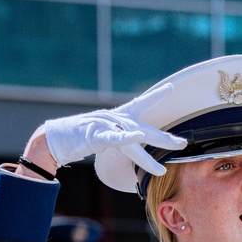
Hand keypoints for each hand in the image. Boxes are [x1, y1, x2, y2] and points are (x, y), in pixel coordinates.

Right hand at [43, 83, 186, 175]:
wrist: (58, 138)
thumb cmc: (83, 136)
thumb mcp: (108, 134)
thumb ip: (124, 137)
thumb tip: (135, 138)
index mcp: (121, 117)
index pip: (142, 103)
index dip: (156, 95)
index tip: (170, 87)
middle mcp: (118, 120)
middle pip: (147, 130)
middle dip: (166, 139)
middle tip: (183, 144)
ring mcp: (109, 127)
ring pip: (134, 139)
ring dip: (149, 152)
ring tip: (167, 154)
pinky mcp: (97, 135)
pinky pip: (115, 138)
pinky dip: (126, 137)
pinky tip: (136, 136)